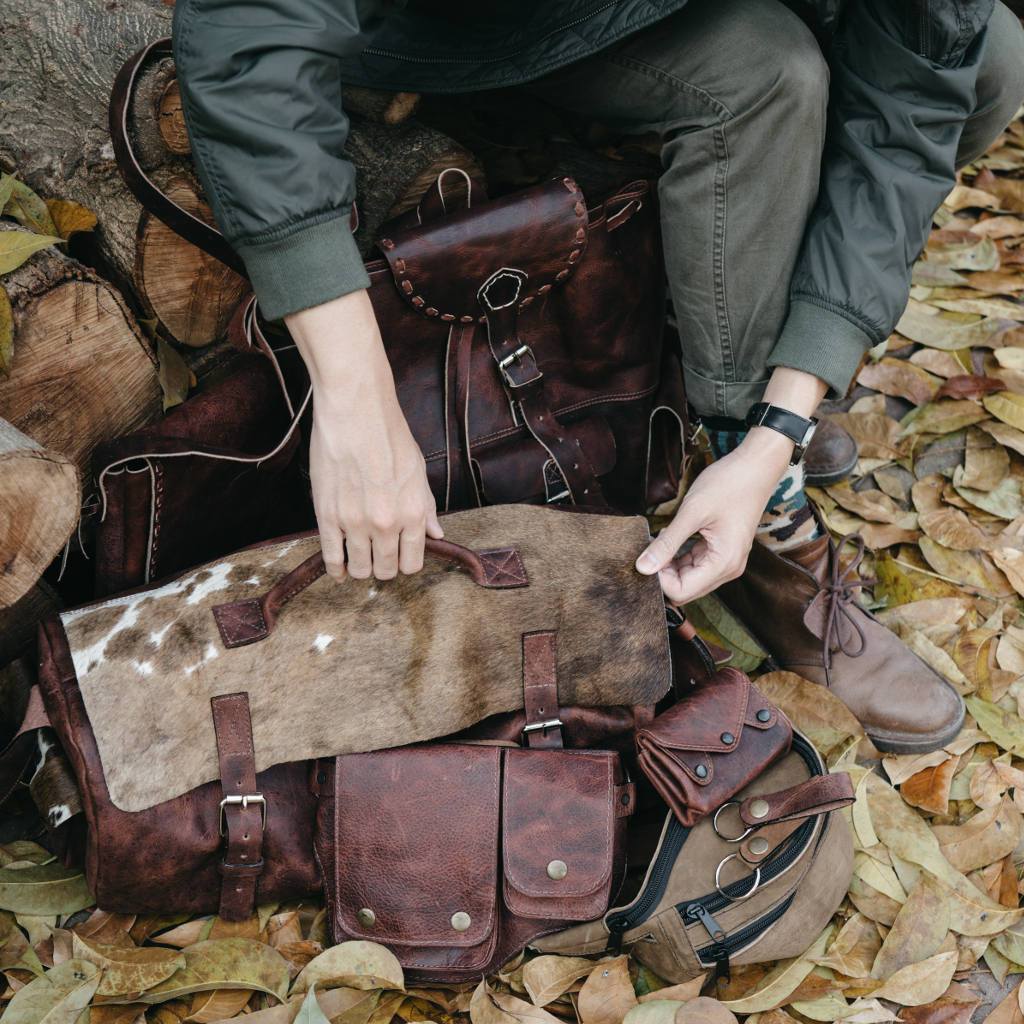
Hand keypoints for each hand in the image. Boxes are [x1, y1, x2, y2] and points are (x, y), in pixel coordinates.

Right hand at [285, 290, 442, 580]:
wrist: (356, 412)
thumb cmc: (390, 436)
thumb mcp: (418, 471)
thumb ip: (427, 507)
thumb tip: (436, 534)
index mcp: (414, 514)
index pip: (413, 562)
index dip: (407, 562)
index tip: (400, 556)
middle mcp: (387, 525)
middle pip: (386, 570)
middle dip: (384, 568)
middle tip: (379, 558)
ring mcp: (355, 524)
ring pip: (360, 569)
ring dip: (361, 569)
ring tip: (360, 560)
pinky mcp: (327, 517)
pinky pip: (331, 557)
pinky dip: (336, 569)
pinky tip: (338, 571)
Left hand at [635, 434, 792, 602]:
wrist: (755, 468)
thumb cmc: (728, 485)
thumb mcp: (692, 513)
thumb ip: (667, 543)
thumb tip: (642, 568)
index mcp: (723, 563)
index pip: (681, 592)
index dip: (659, 579)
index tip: (647, 555)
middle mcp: (728, 569)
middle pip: (685, 589)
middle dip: (663, 574)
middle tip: (649, 547)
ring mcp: (727, 562)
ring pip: (689, 578)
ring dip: (669, 566)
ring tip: (659, 540)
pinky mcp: (722, 552)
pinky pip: (695, 565)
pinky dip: (679, 558)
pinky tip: (669, 539)